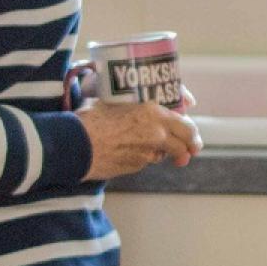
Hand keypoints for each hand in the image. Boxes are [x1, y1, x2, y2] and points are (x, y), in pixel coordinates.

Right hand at [77, 100, 203, 180]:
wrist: (74, 144)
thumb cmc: (90, 118)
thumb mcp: (112, 100)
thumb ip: (129, 102)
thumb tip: (127, 97)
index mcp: (154, 113)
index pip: (186, 125)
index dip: (191, 131)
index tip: (192, 134)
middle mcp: (156, 134)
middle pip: (183, 146)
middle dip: (187, 148)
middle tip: (188, 151)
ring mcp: (146, 154)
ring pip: (162, 155)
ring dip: (161, 152)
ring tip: (148, 146)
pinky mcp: (135, 167)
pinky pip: (144, 161)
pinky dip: (141, 157)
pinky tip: (127, 150)